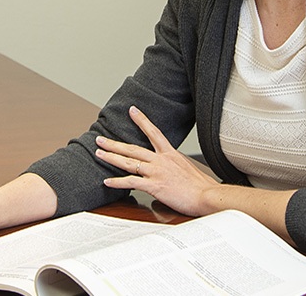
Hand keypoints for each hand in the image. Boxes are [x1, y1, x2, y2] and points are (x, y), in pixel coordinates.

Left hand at [95, 106, 219, 215]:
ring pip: (129, 162)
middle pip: (133, 148)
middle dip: (114, 143)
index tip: (132, 110)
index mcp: (170, 154)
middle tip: (100, 138)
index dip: (142, 121)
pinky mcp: (154, 186)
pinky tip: (107, 181)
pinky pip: (131, 182)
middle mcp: (161, 160)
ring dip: (111, 157)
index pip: (153, 132)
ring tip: (99, 153)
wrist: (207, 195)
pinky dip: (117, 182)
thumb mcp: (188, 169)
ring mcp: (156, 172)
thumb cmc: (201, 186)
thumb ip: (175, 166)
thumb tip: (170, 171)